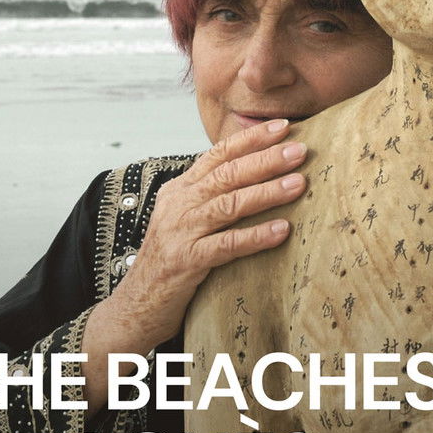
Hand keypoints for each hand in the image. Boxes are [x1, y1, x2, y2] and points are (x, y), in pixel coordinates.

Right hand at [82, 119, 305, 410]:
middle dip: (265, 159)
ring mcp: (181, 232)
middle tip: (299, 150)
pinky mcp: (186, 261)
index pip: (218, 154)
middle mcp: (179, 204)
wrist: (134, 305)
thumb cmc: (169, 260)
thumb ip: (210, 197)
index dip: (250, 139)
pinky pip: (227, 245)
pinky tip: (282, 230)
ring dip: (266, 192)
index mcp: (180, 189)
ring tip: (299, 183)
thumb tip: (254, 175)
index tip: (282, 127)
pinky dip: (256, 236)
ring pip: (228, 204)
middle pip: (227, 174)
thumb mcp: (183, 218)